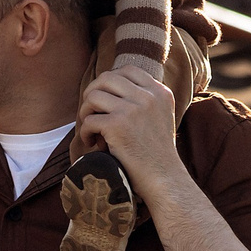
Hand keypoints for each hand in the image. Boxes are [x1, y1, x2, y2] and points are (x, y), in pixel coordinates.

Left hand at [78, 66, 180, 186]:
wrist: (165, 180)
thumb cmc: (157, 154)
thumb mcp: (159, 117)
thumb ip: (144, 99)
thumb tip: (108, 85)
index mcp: (160, 92)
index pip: (128, 70)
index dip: (109, 82)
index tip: (104, 100)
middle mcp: (149, 96)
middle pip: (106, 78)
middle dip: (92, 93)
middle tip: (91, 112)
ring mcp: (134, 109)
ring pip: (93, 96)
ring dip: (85, 112)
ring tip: (91, 129)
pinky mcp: (118, 125)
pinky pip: (89, 120)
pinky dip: (85, 132)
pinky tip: (93, 143)